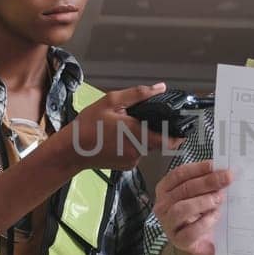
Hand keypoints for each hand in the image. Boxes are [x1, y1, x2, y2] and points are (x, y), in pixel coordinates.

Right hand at [48, 83, 175, 171]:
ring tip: (123, 127)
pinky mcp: (126, 166)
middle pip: (159, 142)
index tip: (182, 128)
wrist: (71, 150)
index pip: (169, 140)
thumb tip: (159, 88)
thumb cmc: (88, 125)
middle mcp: (138, 150)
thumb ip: (138, 94)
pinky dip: (133, 145)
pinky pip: (137, 153)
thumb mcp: (111, 101)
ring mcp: (133, 160)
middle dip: (156, 131)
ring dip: (142, 137)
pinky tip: (117, 138)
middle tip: (144, 120)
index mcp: (137, 132)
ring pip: (147, 147)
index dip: (179, 135)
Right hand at [152, 159, 233, 254]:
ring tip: (219, 198)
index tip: (215, 165)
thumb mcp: (201, 195)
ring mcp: (168, 224)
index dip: (197, 168)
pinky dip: (205, 222)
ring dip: (203, 202)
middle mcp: (163, 206)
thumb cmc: (200, 215)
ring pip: (182, 209)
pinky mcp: (178, 241)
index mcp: (165, 190)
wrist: (200, 243)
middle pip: (184, 189)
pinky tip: (215, 216)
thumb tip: (224, 172)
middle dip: (207, 182)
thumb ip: (207, 183)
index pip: (179, 174)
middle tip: (227, 178)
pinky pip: (190, 231)